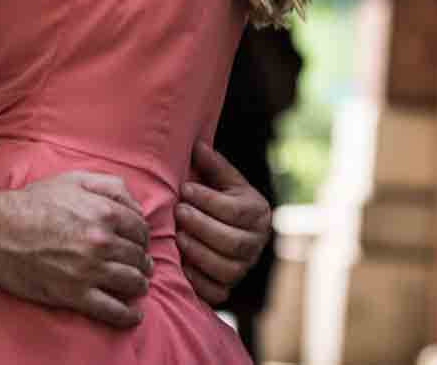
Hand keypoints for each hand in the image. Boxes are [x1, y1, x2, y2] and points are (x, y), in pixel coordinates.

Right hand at [0, 171, 151, 328]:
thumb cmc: (32, 202)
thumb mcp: (72, 179)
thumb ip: (109, 185)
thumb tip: (136, 204)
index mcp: (104, 212)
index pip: (141, 229)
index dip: (142, 237)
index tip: (138, 243)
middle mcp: (101, 242)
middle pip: (138, 257)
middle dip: (142, 261)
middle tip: (140, 265)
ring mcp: (89, 270)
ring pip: (132, 282)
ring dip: (139, 285)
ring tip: (137, 286)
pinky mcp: (75, 295)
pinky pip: (113, 311)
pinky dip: (127, 316)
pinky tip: (133, 315)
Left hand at [177, 140, 271, 304]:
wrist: (225, 230)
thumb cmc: (220, 199)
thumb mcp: (223, 180)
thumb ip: (213, 164)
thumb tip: (197, 145)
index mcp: (258, 213)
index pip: (236, 211)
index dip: (208, 200)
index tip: (185, 188)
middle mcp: (256, 243)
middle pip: (233, 242)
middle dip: (202, 226)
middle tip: (178, 211)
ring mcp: (244, 268)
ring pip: (226, 268)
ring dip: (198, 252)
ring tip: (178, 236)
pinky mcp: (228, 288)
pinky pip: (216, 291)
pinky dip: (198, 280)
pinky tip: (182, 265)